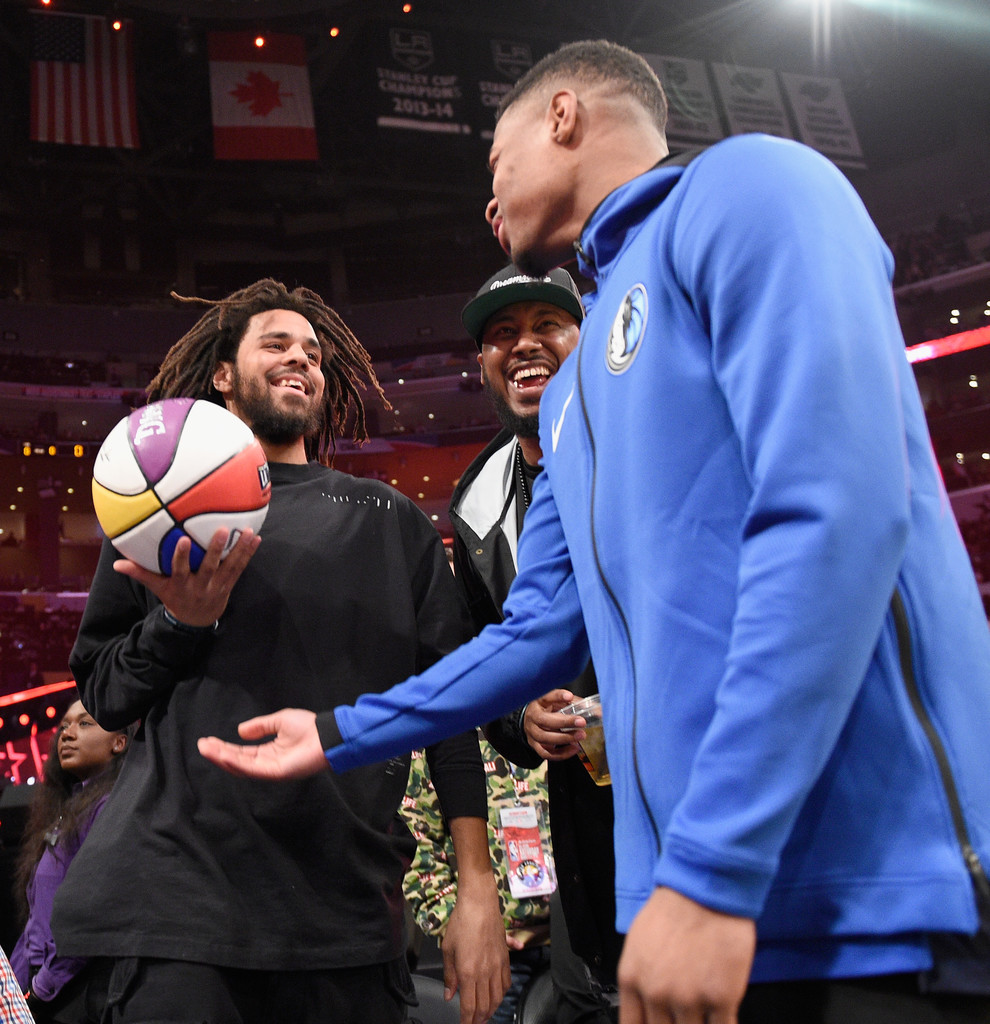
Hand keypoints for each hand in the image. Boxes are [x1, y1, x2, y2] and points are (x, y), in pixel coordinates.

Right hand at [114, 527, 260, 627]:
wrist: (196, 620)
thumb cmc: (175, 597)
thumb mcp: (158, 588)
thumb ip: (141, 573)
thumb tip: (117, 563)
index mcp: (181, 585)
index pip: (179, 570)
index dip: (180, 556)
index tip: (182, 539)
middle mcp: (200, 586)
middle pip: (209, 567)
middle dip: (215, 550)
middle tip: (222, 530)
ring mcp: (217, 586)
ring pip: (230, 567)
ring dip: (239, 549)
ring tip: (247, 532)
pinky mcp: (230, 584)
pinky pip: (241, 568)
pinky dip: (248, 554)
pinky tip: (256, 538)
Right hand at [197, 709, 327, 779]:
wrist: (327, 735)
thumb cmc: (309, 727)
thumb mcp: (279, 721)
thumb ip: (260, 726)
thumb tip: (240, 731)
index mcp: (269, 751)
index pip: (242, 752)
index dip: (225, 747)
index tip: (208, 741)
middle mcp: (267, 762)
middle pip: (238, 760)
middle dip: (218, 753)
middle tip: (201, 745)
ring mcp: (270, 769)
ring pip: (241, 766)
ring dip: (222, 758)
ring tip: (206, 749)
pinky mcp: (275, 772)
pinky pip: (252, 769)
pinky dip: (236, 763)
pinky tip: (223, 755)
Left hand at [441, 888, 510, 1023]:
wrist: (479, 903)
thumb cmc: (460, 922)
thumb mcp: (447, 949)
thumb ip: (449, 975)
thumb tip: (450, 996)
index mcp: (467, 972)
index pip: (469, 1007)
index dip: (467, 1021)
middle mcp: (484, 972)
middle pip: (485, 1006)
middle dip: (479, 1020)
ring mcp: (497, 966)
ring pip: (497, 997)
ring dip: (491, 1010)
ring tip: (485, 1015)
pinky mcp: (505, 958)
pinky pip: (506, 982)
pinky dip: (502, 993)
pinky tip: (496, 995)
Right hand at [523, 689, 582, 760]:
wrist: (532, 721)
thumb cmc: (548, 709)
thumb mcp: (558, 701)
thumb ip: (576, 703)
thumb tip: (598, 710)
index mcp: (538, 702)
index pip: (546, 697)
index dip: (558, 696)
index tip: (569, 697)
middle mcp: (532, 717)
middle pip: (545, 720)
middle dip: (565, 722)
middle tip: (582, 722)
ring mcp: (532, 732)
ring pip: (545, 738)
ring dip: (564, 738)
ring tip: (581, 735)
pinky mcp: (535, 746)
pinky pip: (546, 753)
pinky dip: (561, 753)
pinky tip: (574, 748)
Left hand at [618, 888, 754, 1023]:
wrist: (706, 886)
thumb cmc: (675, 907)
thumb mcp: (639, 941)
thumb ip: (641, 978)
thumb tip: (646, 1003)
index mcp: (632, 978)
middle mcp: (657, 992)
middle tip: (683, 1016)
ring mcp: (689, 998)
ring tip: (705, 1013)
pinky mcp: (721, 997)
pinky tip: (723, 1017)